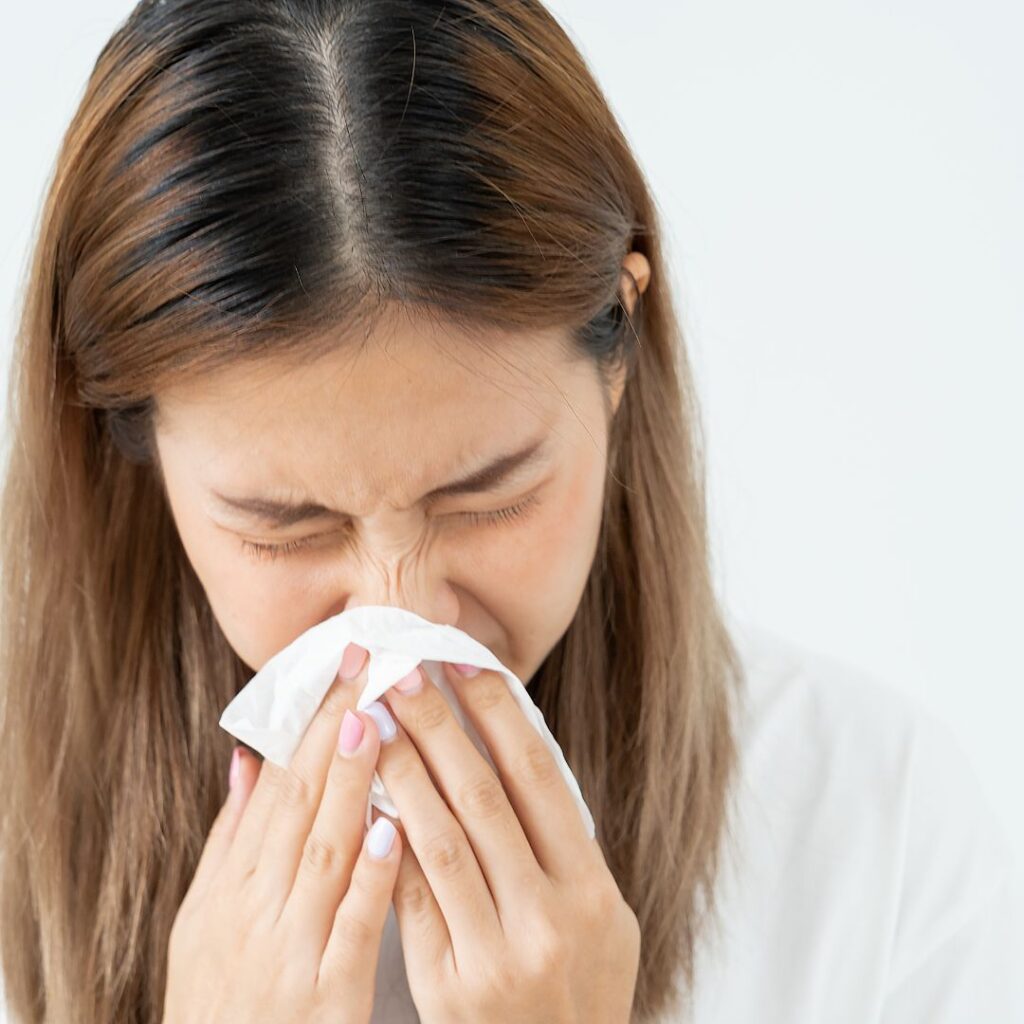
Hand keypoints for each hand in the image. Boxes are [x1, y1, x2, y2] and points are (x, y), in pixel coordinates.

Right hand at [163, 644, 400, 1023]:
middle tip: (363, 663)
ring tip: (374, 720)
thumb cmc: (219, 1002)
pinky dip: (369, 877)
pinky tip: (394, 828)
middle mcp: (256, 909)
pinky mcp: (325, 1000)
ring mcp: (289, 952)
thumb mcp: (201, 922)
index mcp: (233, 886)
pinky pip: (351, 929)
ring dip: (349, 783)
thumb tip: (249, 758)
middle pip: (298, 802)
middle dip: (331, 728)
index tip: (339, 666)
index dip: (307, 721)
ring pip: (323, 851)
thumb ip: (231, 841)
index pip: (277, 785)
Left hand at [371, 662, 639, 1023]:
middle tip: (402, 670)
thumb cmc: (579, 995)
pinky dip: (389, 840)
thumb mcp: (602, 923)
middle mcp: (551, 918)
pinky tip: (366, 796)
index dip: (497, 712)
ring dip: (401, 770)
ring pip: (439, 839)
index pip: (538, 777)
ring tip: (373, 720)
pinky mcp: (452, 987)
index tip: (463, 662)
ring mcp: (500, 955)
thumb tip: (518, 762)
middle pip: (484, 795)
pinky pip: (411, 898)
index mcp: (594, 891)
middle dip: (438, 725)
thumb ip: (565, 851)